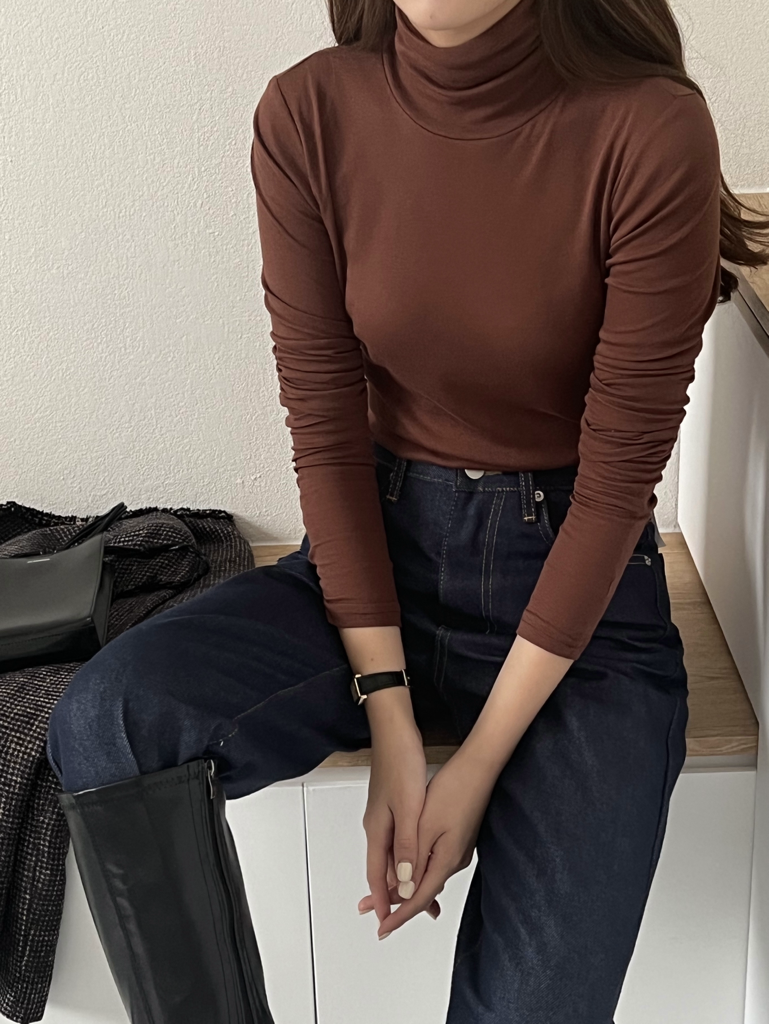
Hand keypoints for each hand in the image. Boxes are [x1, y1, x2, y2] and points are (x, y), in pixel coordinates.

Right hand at [357, 712, 431, 928]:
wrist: (395, 730)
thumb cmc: (400, 762)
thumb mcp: (407, 808)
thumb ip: (406, 845)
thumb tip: (404, 881)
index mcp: (377, 829)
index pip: (377, 876)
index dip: (383, 902)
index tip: (388, 924)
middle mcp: (377, 825)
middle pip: (384, 869)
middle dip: (394, 895)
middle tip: (406, 916)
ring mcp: (384, 814)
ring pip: (393, 856)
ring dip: (403, 877)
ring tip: (418, 895)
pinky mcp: (393, 805)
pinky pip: (398, 841)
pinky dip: (408, 857)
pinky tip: (417, 858)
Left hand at [370, 745, 497, 939]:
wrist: (478, 768)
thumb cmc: (453, 790)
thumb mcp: (425, 824)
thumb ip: (414, 858)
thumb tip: (404, 889)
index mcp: (446, 860)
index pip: (418, 899)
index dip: (398, 915)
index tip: (382, 929)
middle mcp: (454, 861)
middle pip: (422, 891)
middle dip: (397, 901)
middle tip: (371, 908)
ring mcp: (458, 850)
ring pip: (427, 876)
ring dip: (406, 885)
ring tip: (384, 891)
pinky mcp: (458, 839)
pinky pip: (434, 863)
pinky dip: (418, 870)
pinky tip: (409, 866)